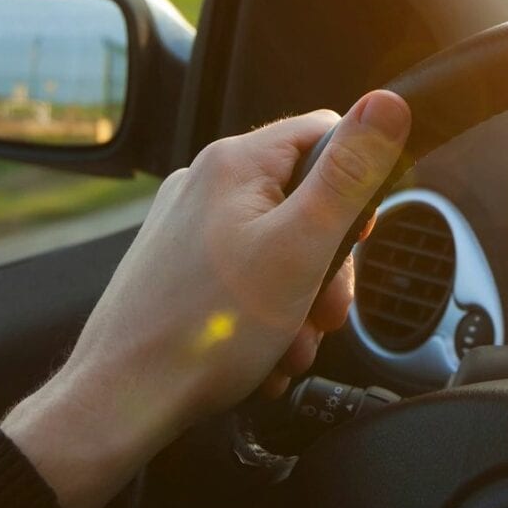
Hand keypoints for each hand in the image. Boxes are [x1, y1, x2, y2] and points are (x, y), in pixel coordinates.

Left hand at [2, 92, 409, 507]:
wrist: (119, 403)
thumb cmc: (205, 332)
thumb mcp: (301, 248)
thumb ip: (349, 175)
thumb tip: (388, 103)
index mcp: (234, 163)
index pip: (326, 134)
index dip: (356, 185)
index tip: (359, 239)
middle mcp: (204, 183)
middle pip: (303, 199)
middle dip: (328, 264)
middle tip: (327, 313)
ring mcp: (185, 226)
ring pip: (277, 245)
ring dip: (299, 299)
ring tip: (289, 346)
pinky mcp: (175, 266)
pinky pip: (243, 275)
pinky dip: (264, 313)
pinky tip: (263, 354)